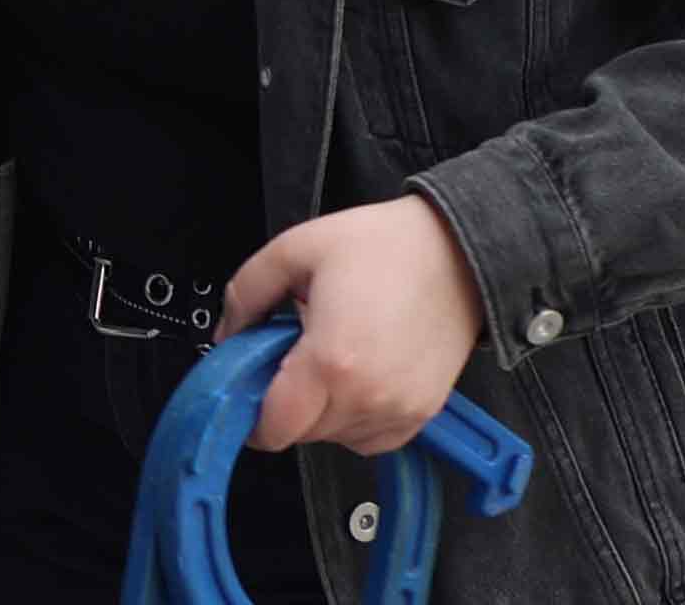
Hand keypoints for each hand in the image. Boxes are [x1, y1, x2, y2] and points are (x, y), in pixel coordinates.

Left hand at [226, 198, 487, 457]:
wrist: (459, 253)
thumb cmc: (385, 247)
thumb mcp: (297, 248)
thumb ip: (246, 293)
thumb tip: (226, 335)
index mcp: (331, 361)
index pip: (272, 428)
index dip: (250, 411)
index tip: (248, 383)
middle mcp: (367, 397)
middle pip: (299, 433)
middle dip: (285, 399)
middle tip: (292, 352)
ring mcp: (398, 412)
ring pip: (332, 437)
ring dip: (319, 408)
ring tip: (331, 354)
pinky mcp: (420, 415)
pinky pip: (368, 438)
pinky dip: (353, 417)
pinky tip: (357, 374)